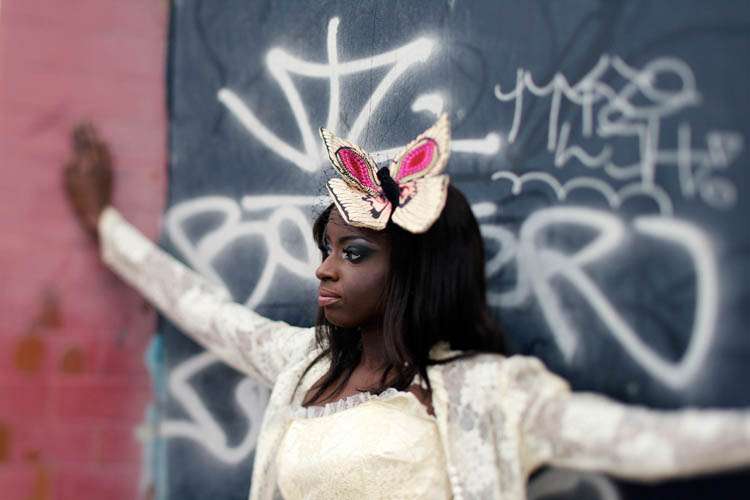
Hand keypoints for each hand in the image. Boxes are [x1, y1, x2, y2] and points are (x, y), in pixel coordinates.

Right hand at [63, 122, 112, 237]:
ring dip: (97, 137)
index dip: (79, 134)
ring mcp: (105, 169)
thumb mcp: (69, 184)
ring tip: (95, 130)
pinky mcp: (110, 174)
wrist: (98, 211)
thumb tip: (72, 156)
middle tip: (86, 121)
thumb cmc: (80, 199)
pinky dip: (106, 148)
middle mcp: (96, 164)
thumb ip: (70, 168)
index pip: (81, 145)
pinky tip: (105, 145)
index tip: (77, 124)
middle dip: (88, 132)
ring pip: (102, 148)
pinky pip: (108, 157)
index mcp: (84, 165)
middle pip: (92, 144)